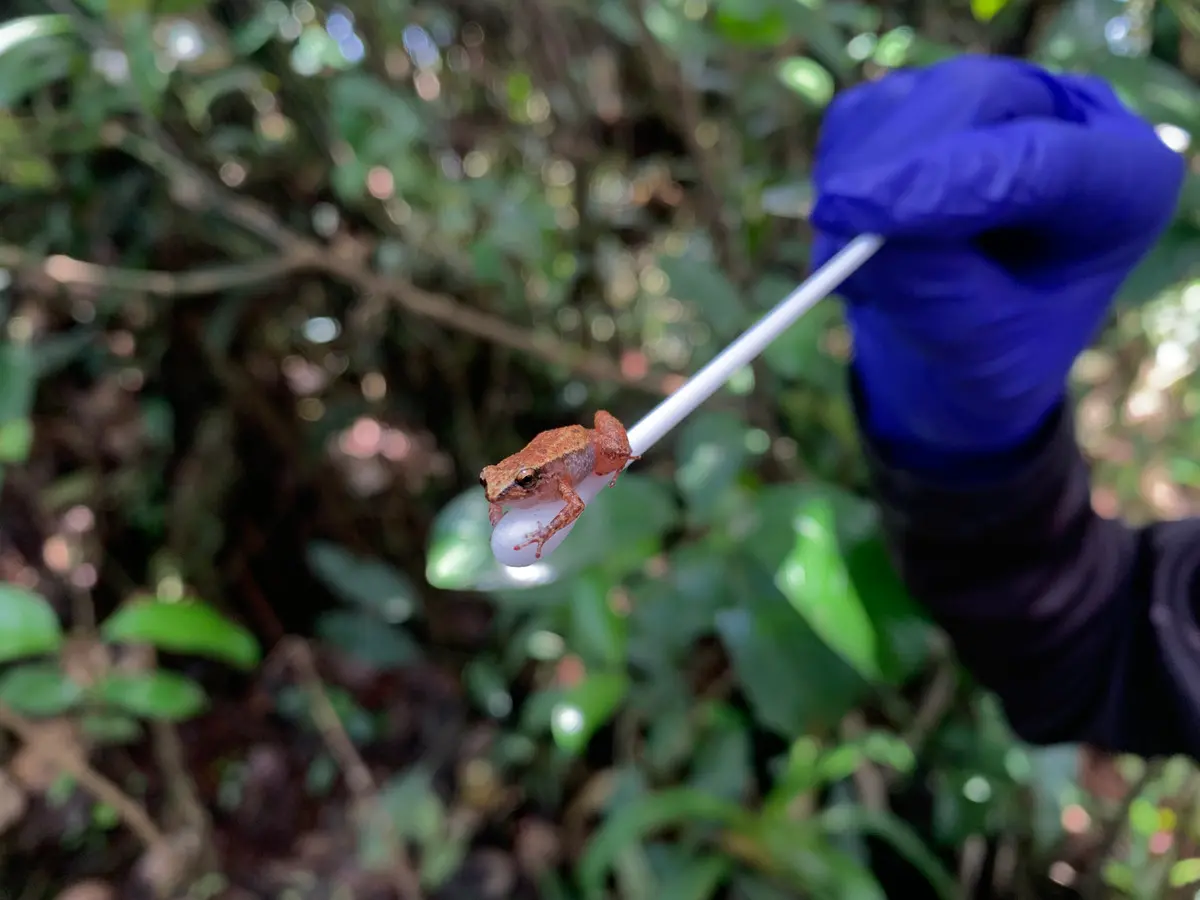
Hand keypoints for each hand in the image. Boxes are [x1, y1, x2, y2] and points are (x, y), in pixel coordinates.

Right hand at [810, 55, 1184, 469]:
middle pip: (975, 99)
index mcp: (1122, 188)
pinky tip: (854, 238)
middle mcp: (1066, 123)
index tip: (856, 211)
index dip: (950, 181)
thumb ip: (933, 292)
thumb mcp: (979, 354)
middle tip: (832, 222)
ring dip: (857, 185)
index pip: (1043, 163)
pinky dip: (836, 178)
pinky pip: (856, 121)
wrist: (957, 354)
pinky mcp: (919, 106)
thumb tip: (852, 219)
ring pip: (904, 105)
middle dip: (896, 163)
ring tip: (861, 277)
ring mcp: (991, 104)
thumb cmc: (989, 358)